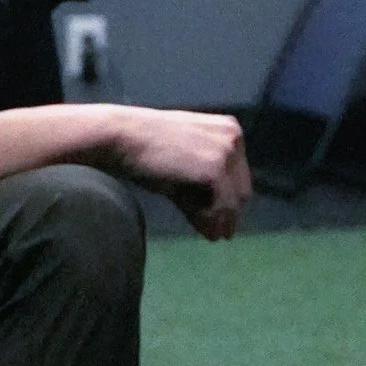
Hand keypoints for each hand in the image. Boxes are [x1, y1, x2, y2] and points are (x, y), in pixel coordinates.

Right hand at [105, 104, 252, 240]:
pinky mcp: (215, 169)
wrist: (123, 137)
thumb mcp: (182, 170)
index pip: (239, 173)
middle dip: (230, 214)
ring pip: (234, 199)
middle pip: (242, 188)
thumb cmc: (146, 151)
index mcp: (228, 129)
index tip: (223, 221)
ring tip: (212, 236)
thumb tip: (214, 228)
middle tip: (220, 235)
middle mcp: (233, 137)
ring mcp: (226, 152)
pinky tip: (203, 228)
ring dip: (222, 220)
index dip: (231, 200)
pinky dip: (214, 219)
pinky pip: (223, 205)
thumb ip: (201, 194)